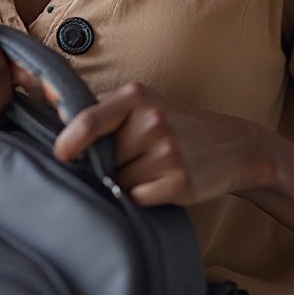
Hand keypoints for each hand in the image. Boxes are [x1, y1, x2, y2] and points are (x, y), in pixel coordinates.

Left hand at [51, 82, 275, 207]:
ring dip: (128, 181)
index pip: (89, 120)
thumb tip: (60, 127)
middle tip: (135, 156)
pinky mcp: (179, 182)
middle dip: (111, 164)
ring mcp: (167, 152)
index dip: (69, 141)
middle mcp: (151, 121)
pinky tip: (161, 183)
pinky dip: (142, 196)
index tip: (61, 155)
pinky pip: (138, 198)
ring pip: (120, 180)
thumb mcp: (145, 105)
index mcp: (136, 96)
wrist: (233, 146)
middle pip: (104, 158)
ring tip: (153, 168)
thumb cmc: (177, 125)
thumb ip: (107, 113)